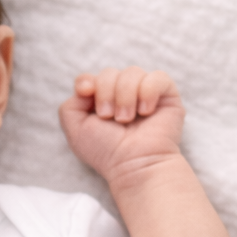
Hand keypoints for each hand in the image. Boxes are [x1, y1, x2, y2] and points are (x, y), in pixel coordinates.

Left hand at [58, 67, 184, 185]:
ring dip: (125, 97)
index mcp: (101, 102)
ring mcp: (144, 93)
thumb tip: (86, 86)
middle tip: (109, 118)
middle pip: (109, 73)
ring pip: (132, 72)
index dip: (86, 82)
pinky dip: (147, 93)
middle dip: (105, 93)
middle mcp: (122, 95)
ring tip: (126, 119)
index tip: (87, 92)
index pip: (90, 78)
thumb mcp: (76, 132)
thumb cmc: (106, 151)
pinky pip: (157, 77)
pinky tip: (146, 112)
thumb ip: (70, 106)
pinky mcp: (166, 94)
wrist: (133, 164)